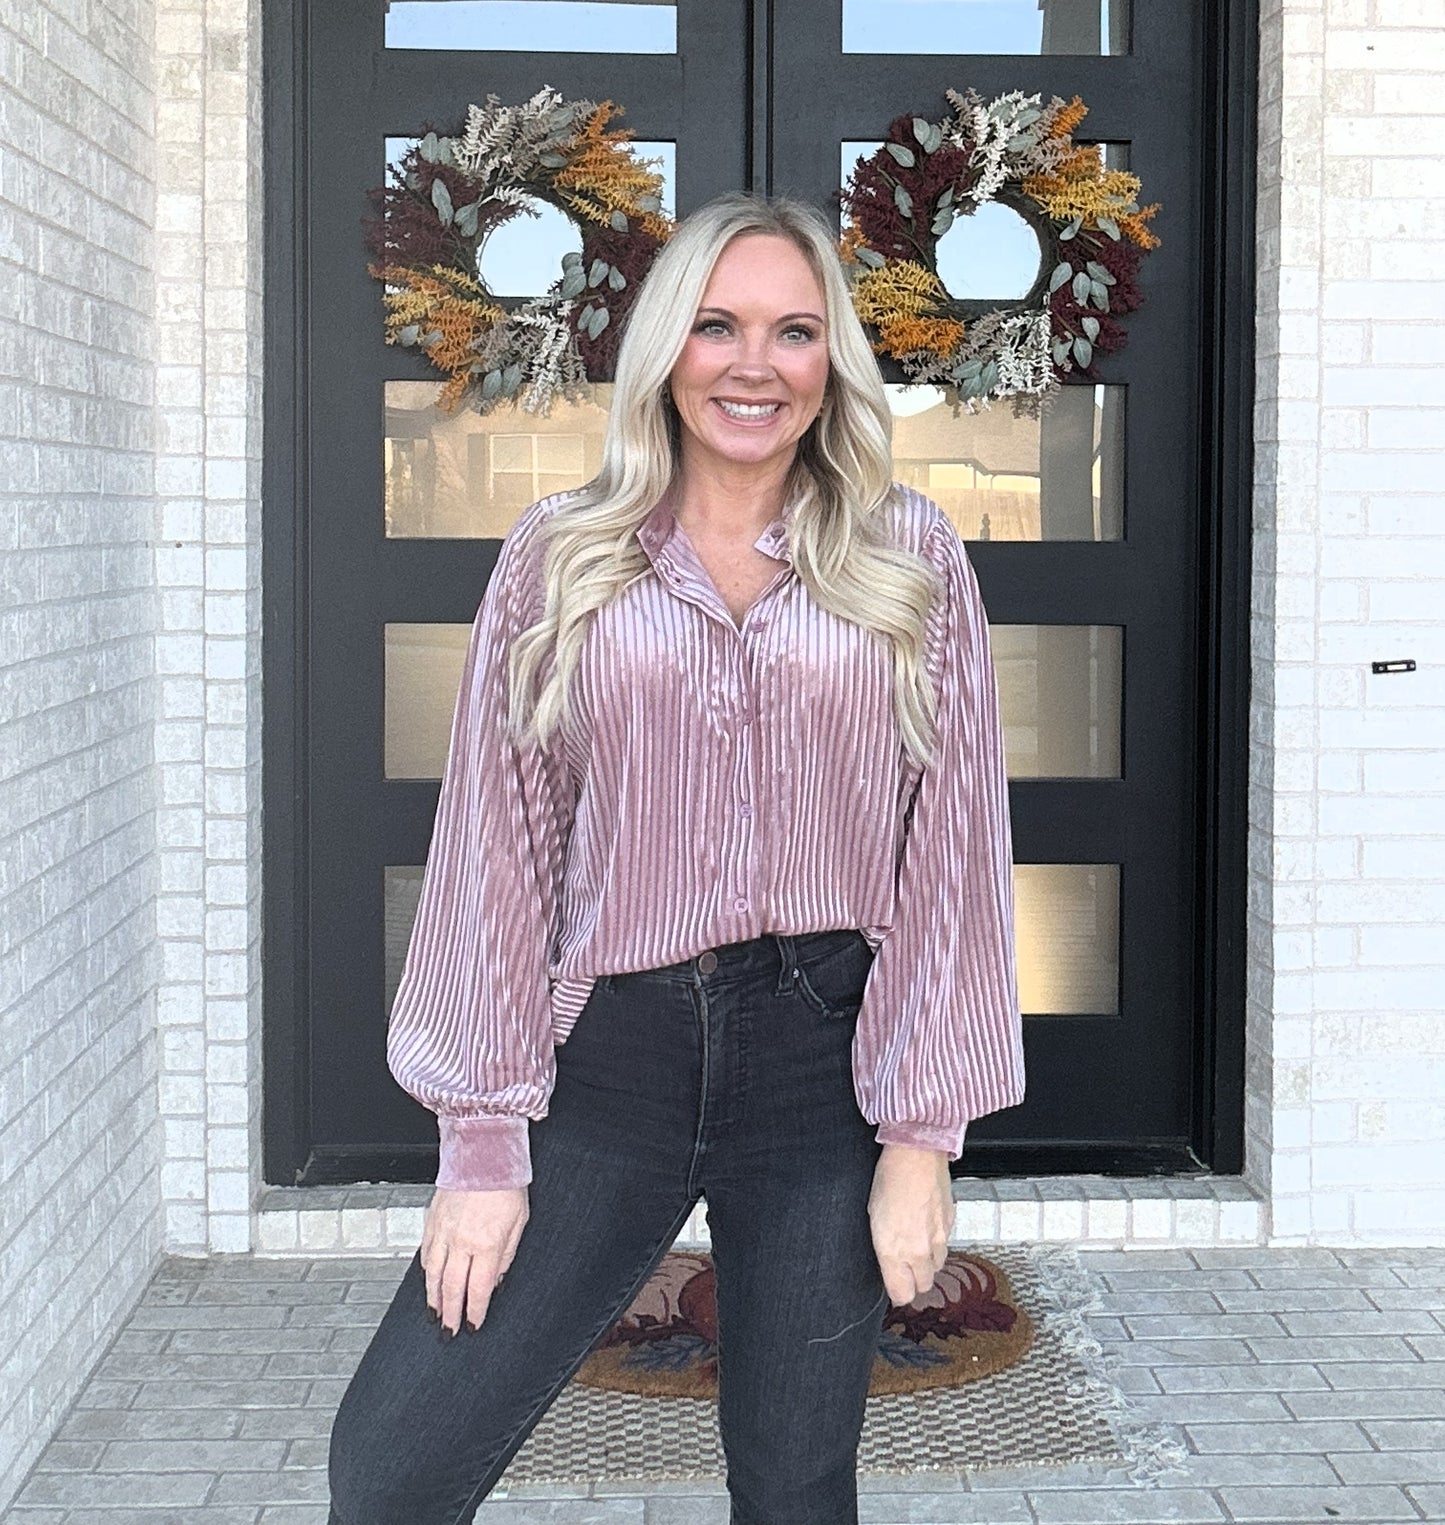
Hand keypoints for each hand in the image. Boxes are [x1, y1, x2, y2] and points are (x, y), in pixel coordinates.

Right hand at [421, 1185, 528, 1335]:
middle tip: (449, 1331)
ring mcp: (443, 1231)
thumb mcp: (519, 1224)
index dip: (474, 1312)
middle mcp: (461, 1241)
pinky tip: (427, 1281)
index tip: (473, 1326)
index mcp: (487, 1244)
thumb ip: (506, 1256)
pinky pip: (425, 1253)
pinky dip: (425, 1272)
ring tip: (435, 1314)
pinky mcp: (432, 1221)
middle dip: (450, 1314)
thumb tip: (496, 1282)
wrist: (483, 1154)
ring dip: (433, 1298)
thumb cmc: (506, 1185)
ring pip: (432, 1274)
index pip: (477, 1290)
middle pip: (452, 1287)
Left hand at [867, 1145, 952, 1306]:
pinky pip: (944, 1247)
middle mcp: (919, 1252)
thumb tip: (891, 1267)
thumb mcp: (873, 1217)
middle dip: (913, 1281)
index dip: (897, 1291)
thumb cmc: (889, 1179)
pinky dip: (936, 1244)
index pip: (902, 1295)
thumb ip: (884, 1250)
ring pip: (936, 1269)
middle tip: (903, 1266)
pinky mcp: (950, 1226)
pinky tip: (925, 1226)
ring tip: (914, 1244)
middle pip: (922, 1287)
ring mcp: (938, 1240)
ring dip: (926, 1264)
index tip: (893, 1285)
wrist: (916, 1154)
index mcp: (894, 1252)